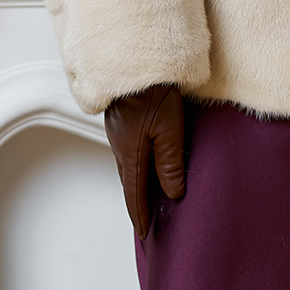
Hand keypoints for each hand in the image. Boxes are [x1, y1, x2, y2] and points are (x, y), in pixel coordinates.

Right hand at [104, 84, 184, 237]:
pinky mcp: (120, 116)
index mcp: (130, 152)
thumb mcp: (169, 129)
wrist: (135, 56)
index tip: (144, 234)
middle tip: (145, 218)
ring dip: (135, 179)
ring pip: (127, 162)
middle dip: (136, 200)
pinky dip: (135, 160)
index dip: (140, 214)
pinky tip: (143, 156)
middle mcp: (119, 144)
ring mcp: (117, 129)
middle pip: (128, 180)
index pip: (134, 192)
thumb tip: (173, 193)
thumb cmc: (155, 90)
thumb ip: (170, 163)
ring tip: (146, 192)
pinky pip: (126, 147)